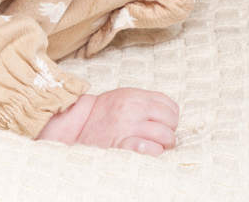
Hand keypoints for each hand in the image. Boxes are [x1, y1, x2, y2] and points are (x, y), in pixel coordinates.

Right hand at [37, 88, 178, 155]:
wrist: (78, 123)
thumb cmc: (103, 112)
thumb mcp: (124, 97)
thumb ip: (145, 100)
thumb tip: (170, 113)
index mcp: (135, 96)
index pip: (169, 105)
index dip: (171, 117)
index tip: (163, 124)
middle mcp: (133, 108)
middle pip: (170, 120)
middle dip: (170, 131)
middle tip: (161, 137)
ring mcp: (128, 126)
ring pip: (165, 136)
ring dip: (166, 145)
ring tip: (158, 147)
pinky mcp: (122, 144)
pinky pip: (149, 149)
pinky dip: (155, 152)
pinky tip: (150, 152)